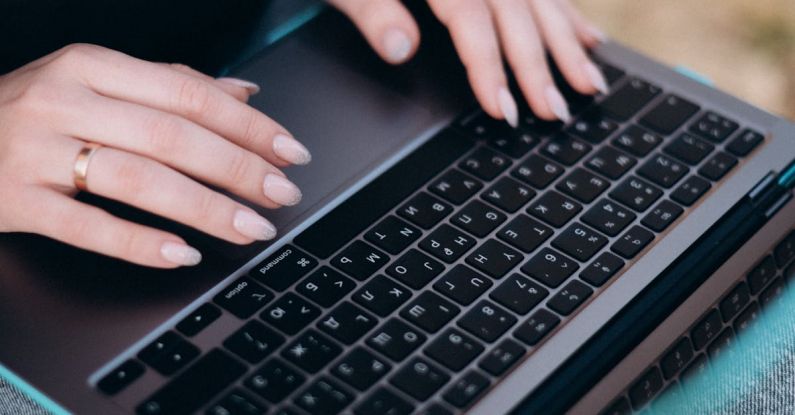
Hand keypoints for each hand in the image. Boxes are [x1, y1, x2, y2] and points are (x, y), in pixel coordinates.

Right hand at [0, 44, 311, 267]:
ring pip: (138, 179)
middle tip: (281, 193)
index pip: (189, 95)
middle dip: (239, 168)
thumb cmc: (33, 112)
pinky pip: (87, 226)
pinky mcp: (16, 200)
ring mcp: (36, 151)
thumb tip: (244, 95)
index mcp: (93, 66)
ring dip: (205, 207)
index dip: (248, 127)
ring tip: (250, 227)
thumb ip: (170, 87)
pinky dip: (140, 243)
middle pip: (172, 136)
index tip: (290, 151)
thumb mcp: (96, 84)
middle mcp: (66, 100)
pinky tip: (181, 254)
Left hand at [329, 0, 607, 125]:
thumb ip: (371, 10)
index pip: (470, 16)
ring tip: (590, 80)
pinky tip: (586, 35)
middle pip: (515, 7)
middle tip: (557, 109)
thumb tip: (402, 49)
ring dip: (566, 40)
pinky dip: (564, 12)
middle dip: (540, 62)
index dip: (489, 64)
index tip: (504, 107)